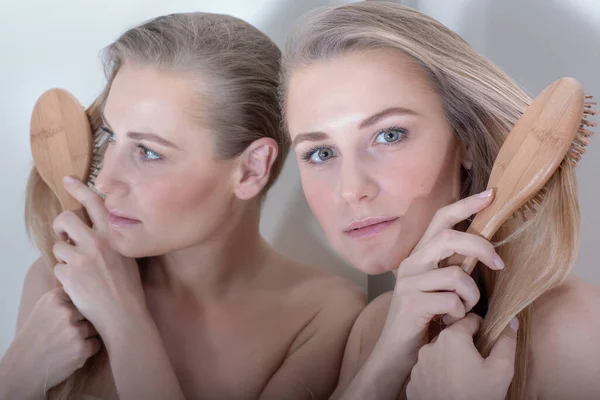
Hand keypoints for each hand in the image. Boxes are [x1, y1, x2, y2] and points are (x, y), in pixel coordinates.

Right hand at [0, 288, 99, 397]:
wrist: (22, 367)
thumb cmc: (34, 337)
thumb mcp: (43, 309)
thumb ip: (64, 299)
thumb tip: (91, 293)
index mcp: (55, 299)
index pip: (82, 293)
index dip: (80, 305)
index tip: (71, 313)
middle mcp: (66, 312)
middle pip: (91, 311)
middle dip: (85, 320)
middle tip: (70, 330)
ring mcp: (74, 331)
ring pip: (95, 328)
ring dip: (86, 335)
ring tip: (70, 342)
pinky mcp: (81, 348)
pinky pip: (95, 343)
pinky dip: (88, 349)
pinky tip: (73, 352)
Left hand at [51, 177, 147, 340]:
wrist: (123, 314)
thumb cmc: (128, 287)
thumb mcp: (128, 254)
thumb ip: (112, 238)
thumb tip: (93, 229)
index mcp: (114, 235)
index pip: (95, 203)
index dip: (79, 188)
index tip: (68, 181)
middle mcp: (97, 242)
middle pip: (66, 218)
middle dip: (60, 224)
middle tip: (64, 233)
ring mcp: (81, 258)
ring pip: (58, 245)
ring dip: (64, 256)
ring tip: (78, 270)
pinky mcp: (69, 274)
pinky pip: (56, 267)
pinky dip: (64, 275)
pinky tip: (78, 284)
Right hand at [378, 189, 502, 361]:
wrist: (397, 354)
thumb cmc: (424, 321)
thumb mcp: (437, 289)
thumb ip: (452, 268)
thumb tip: (485, 251)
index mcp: (418, 256)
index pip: (440, 220)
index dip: (466, 205)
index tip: (491, 195)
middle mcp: (410, 264)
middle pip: (450, 237)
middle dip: (481, 247)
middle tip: (499, 264)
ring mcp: (409, 283)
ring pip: (456, 274)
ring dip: (471, 296)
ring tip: (465, 311)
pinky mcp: (411, 303)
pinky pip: (452, 301)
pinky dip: (460, 315)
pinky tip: (451, 323)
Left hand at [406, 313, 517, 399]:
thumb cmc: (478, 396)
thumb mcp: (501, 369)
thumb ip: (506, 342)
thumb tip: (511, 321)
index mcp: (452, 338)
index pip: (469, 321)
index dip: (482, 329)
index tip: (487, 341)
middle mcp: (430, 346)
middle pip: (452, 337)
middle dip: (465, 345)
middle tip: (477, 363)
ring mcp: (419, 365)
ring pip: (438, 354)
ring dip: (449, 360)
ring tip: (463, 377)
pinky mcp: (413, 381)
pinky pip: (428, 371)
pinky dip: (437, 375)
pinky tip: (448, 386)